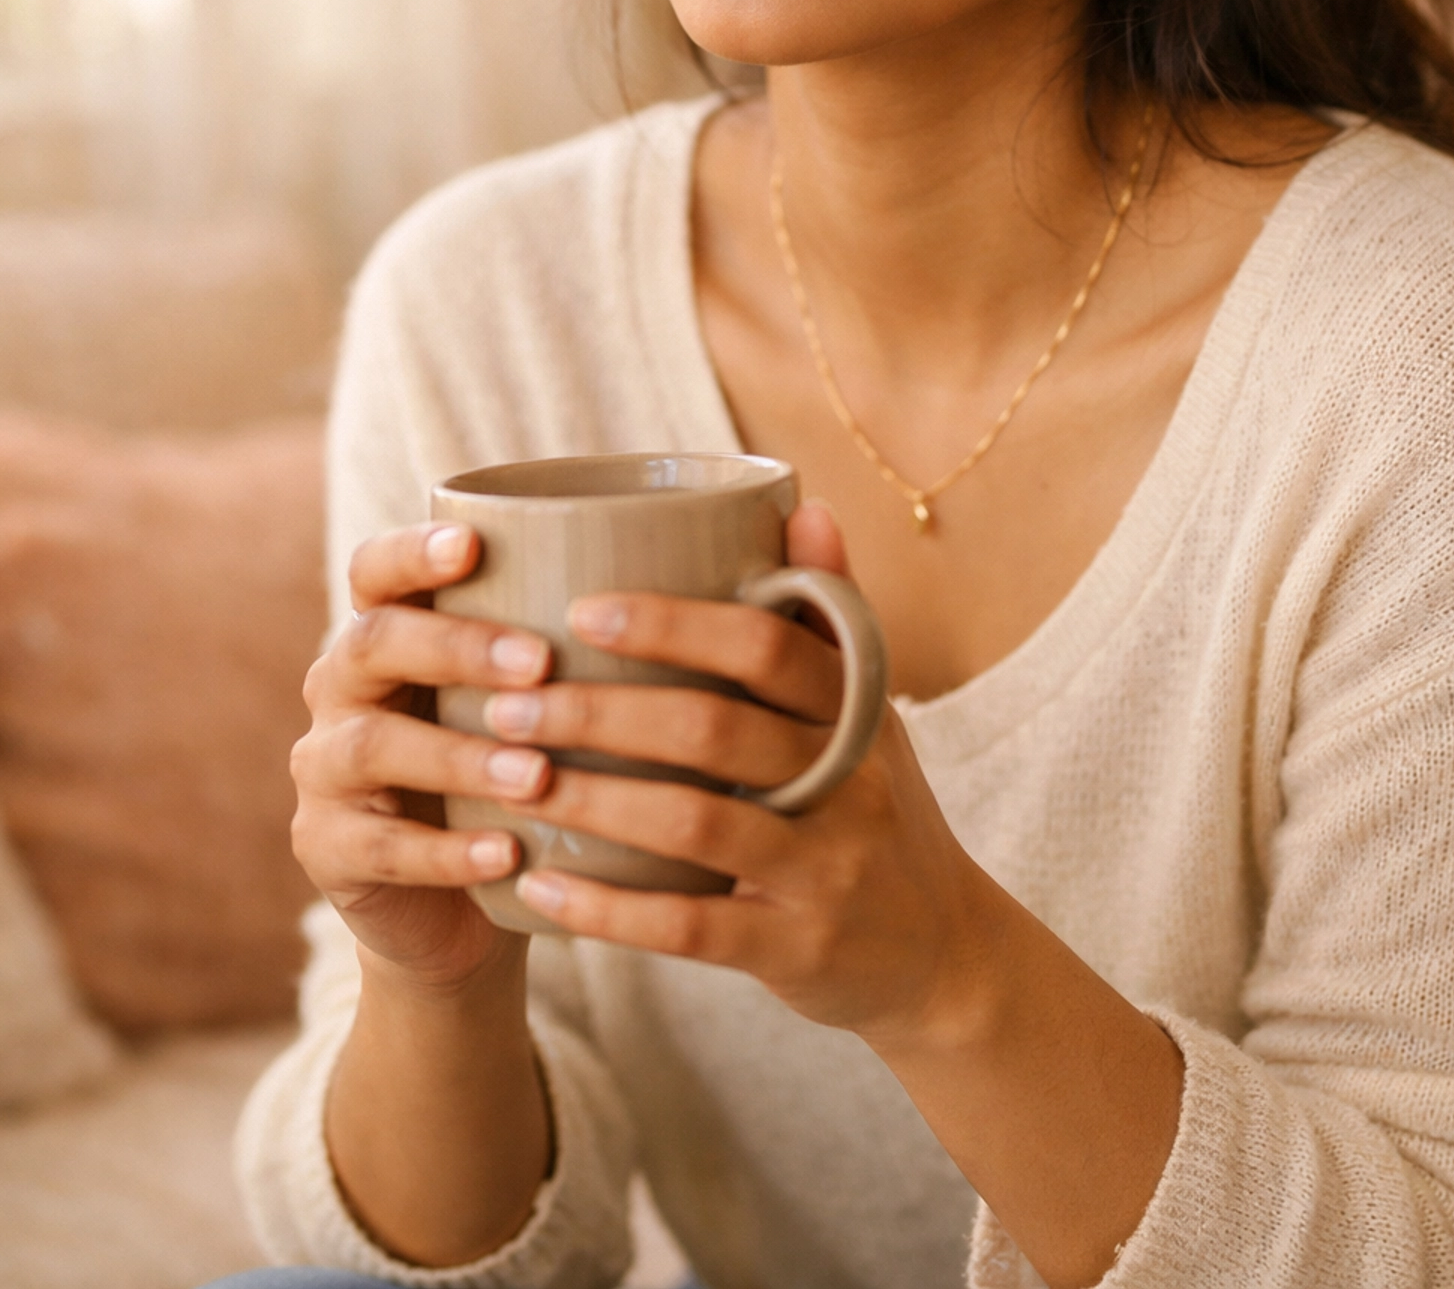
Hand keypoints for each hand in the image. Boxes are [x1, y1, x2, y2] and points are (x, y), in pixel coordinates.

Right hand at [290, 521, 554, 989]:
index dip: (413, 552)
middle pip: (374, 643)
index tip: (474, 544)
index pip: (376, 571)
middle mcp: (342, 687)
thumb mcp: (538, 701)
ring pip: (375, 746)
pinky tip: (510, 853)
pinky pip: (381, 847)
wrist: (460, 906)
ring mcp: (324, 770)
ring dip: (460, 756)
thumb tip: (721, 566)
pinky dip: (449, 853)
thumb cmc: (521, 770)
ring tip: (537, 773)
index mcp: (388, 631)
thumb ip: (583, 641)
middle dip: (458, 647)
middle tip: (541, 663)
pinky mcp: (327, 850)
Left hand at [480, 502, 1005, 1048]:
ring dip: (592, 799)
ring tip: (512, 782)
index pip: (767, 643)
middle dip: (600, 710)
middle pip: (715, 727)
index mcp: (856, 708)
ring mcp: (826, 868)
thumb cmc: (874, 805)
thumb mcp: (870, 711)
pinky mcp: (797, 947)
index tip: (579, 609)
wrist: (944, 951)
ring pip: (695, 822)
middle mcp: (848, 781)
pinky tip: (543, 885)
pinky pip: (691, 925)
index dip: (672, 623)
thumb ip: (827, 615)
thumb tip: (802, 502)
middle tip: (509, 703)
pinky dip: (610, 908)